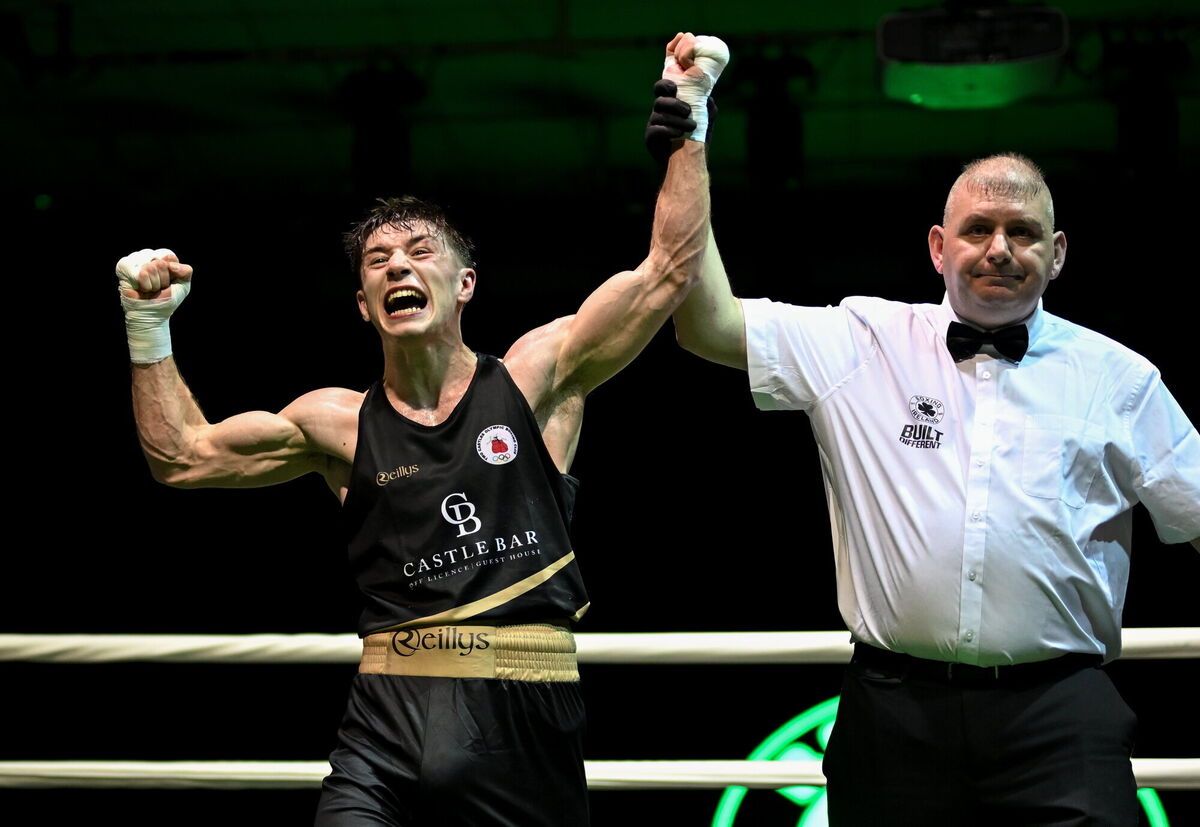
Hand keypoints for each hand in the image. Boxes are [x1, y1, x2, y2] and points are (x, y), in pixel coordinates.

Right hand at [116, 248, 193, 362]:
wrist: (151, 314)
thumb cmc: (166, 299)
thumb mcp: (183, 285)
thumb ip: (186, 271)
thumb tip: (170, 264)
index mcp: (160, 259)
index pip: (168, 255)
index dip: (171, 271)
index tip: (168, 282)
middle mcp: (146, 257)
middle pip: (160, 262)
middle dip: (162, 280)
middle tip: (157, 288)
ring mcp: (134, 261)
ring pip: (150, 267)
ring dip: (153, 284)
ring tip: (149, 289)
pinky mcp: (124, 268)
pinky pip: (141, 273)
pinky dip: (145, 284)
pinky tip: (141, 288)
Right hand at [645, 78, 718, 166]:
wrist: (688, 162)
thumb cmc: (696, 137)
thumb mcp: (705, 121)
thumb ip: (707, 107)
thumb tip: (707, 98)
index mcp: (670, 102)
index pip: (662, 88)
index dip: (665, 84)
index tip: (675, 88)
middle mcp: (659, 111)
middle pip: (660, 100)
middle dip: (674, 104)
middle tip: (688, 111)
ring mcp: (653, 124)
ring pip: (659, 115)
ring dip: (677, 120)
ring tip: (692, 127)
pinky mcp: (650, 137)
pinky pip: (655, 129)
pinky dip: (668, 130)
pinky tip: (679, 133)